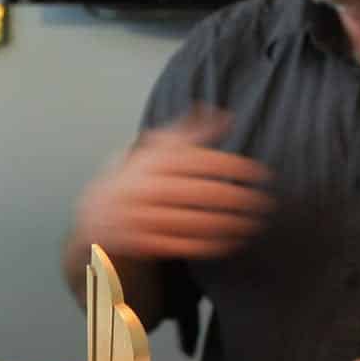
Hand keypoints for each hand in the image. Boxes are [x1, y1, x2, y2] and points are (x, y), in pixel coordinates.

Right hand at [74, 107, 273, 260]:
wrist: (94, 214)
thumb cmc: (137, 178)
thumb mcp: (156, 150)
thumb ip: (189, 133)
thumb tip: (223, 115)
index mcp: (154, 161)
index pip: (202, 161)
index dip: (235, 167)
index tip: (261, 174)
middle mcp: (146, 187)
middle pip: (202, 193)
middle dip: (238, 199)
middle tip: (264, 203)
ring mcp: (141, 216)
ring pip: (194, 222)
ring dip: (229, 225)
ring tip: (253, 225)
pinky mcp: (141, 241)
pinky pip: (181, 245)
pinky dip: (209, 245)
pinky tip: (231, 243)